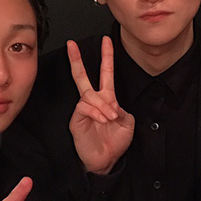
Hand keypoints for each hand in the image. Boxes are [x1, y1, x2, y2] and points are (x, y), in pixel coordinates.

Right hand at [68, 36, 134, 174]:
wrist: (106, 160)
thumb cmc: (115, 142)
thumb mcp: (128, 123)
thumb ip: (123, 109)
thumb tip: (113, 104)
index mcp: (107, 99)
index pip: (106, 73)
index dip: (107, 57)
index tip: (107, 40)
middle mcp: (93, 101)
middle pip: (82, 75)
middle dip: (77, 59)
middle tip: (72, 43)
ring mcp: (83, 109)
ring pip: (89, 95)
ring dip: (103, 105)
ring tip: (110, 117)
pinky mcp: (76, 119)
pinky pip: (84, 107)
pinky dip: (96, 112)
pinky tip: (102, 119)